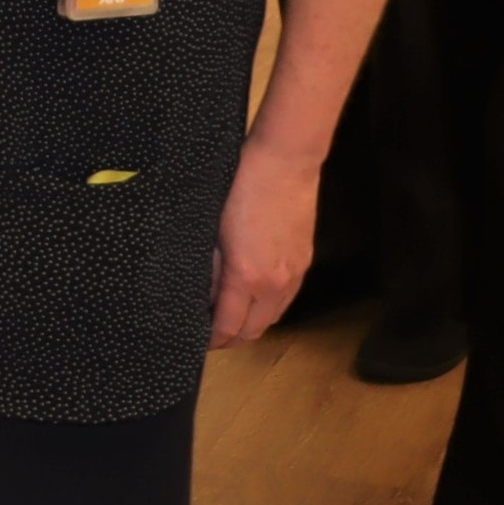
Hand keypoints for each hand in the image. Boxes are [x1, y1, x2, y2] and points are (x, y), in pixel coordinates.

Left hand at [209, 143, 320, 345]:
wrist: (284, 163)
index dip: (213, 339)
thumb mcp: (211, 229)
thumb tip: (201, 295)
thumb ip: (207, 268)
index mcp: (246, 277)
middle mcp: (274, 283)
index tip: (199, 342)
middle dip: (231, 339)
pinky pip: (286, 300)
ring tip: (231, 322)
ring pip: (273, 318)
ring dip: (251, 326)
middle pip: (254, 331)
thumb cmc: (240, 188)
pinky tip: (255, 301)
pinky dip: (269, 309)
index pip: (229, 325)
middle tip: (212, 337)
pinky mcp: (304, 262)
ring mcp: (294, 274)